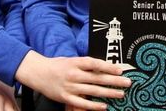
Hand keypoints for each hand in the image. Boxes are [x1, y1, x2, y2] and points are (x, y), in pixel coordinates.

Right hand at [15, 52, 130, 110]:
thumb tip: (104, 67)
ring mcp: (70, 87)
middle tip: (128, 82)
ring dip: (109, 93)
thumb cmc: (57, 65)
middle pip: (97, 78)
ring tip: (121, 94)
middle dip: (114, 81)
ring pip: (93, 91)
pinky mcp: (66, 97)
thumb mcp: (71, 60)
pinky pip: (83, 103)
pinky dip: (94, 105)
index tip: (121, 69)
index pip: (95, 64)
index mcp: (75, 62)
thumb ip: (85, 64)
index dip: (108, 67)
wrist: (38, 73)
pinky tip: (105, 106)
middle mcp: (74, 74)